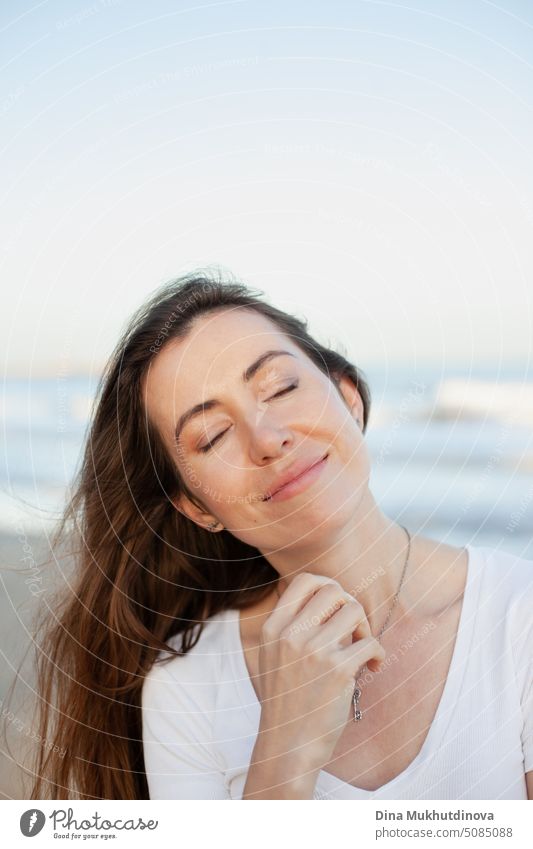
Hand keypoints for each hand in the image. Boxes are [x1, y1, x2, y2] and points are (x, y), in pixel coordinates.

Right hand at [255, 572, 385, 765]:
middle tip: (353, 630)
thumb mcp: (273, 656)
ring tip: (362, 649)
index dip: (328, 586)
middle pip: (334, 590)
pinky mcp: (337, 670)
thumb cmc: (287, 701)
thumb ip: (292, 626)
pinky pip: (371, 642)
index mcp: (273, 628)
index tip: (336, 607)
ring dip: (366, 627)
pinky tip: (374, 667)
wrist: (288, 747)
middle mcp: (290, 635)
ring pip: (354, 610)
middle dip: (350, 605)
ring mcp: (313, 651)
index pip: (305, 580)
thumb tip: (332, 596)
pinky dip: (379, 653)